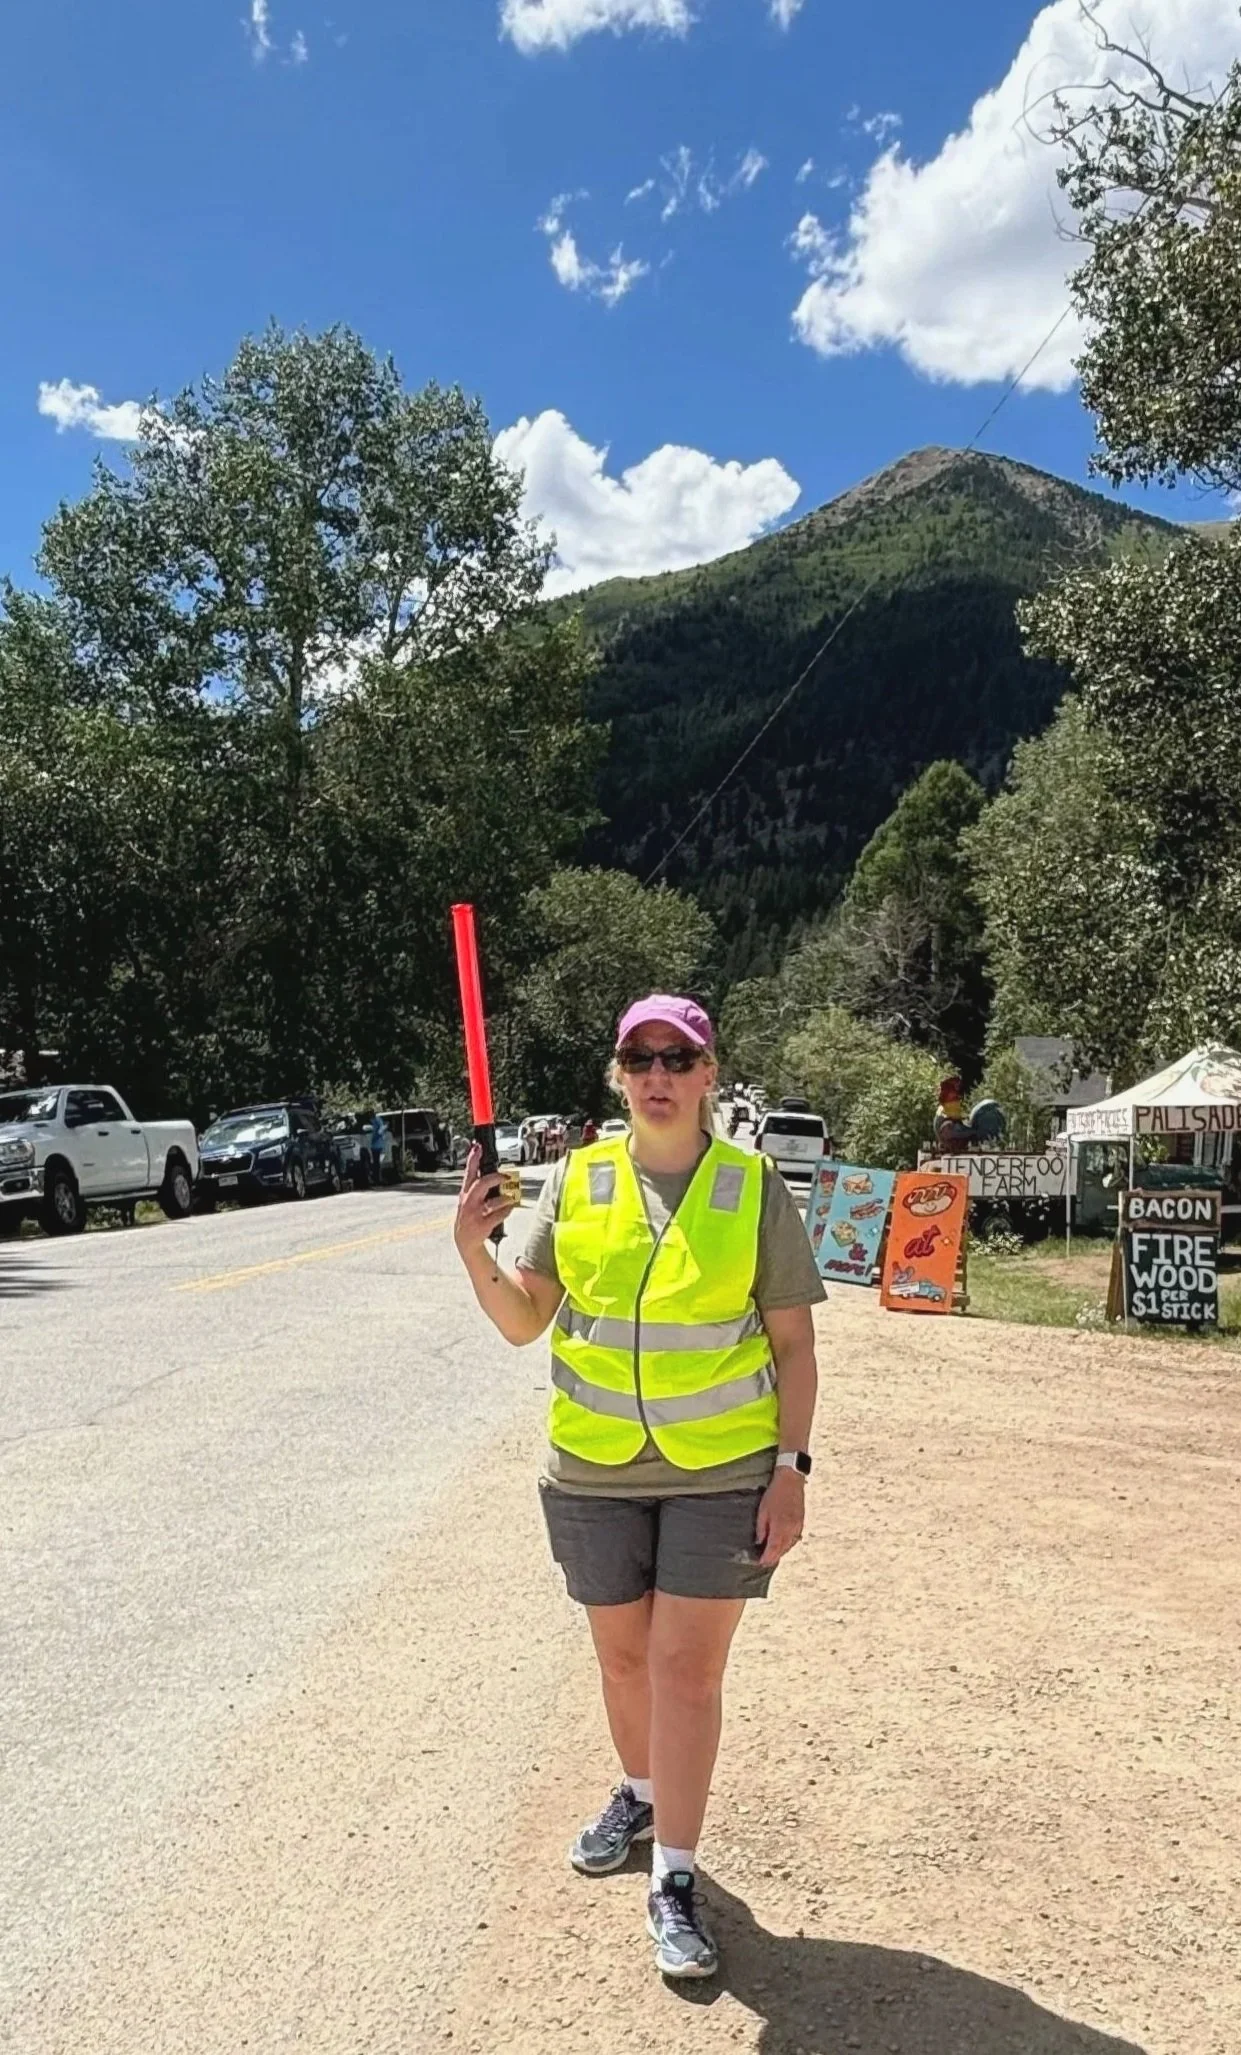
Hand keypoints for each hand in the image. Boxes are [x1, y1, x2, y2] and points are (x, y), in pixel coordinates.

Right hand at [454, 1143, 518, 1257]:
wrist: (465, 1239)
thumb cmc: (470, 1215)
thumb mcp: (468, 1198)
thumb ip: (477, 1183)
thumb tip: (491, 1168)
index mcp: (466, 1192)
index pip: (469, 1172)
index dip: (473, 1159)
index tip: (478, 1147)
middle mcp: (469, 1202)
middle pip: (482, 1184)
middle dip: (495, 1178)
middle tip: (506, 1177)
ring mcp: (475, 1214)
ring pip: (493, 1202)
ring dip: (505, 1199)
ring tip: (510, 1198)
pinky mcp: (483, 1225)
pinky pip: (499, 1215)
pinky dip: (507, 1210)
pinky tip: (509, 1209)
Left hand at [755, 1468, 805, 1567]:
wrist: (791, 1481)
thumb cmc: (775, 1494)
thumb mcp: (763, 1511)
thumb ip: (762, 1529)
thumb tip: (760, 1542)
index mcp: (781, 1528)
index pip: (774, 1549)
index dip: (767, 1558)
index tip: (761, 1563)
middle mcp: (791, 1530)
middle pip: (783, 1550)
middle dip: (773, 1557)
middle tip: (764, 1561)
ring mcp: (798, 1527)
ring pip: (789, 1545)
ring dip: (781, 1551)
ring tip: (772, 1554)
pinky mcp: (801, 1522)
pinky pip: (795, 1538)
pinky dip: (788, 1543)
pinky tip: (782, 1542)